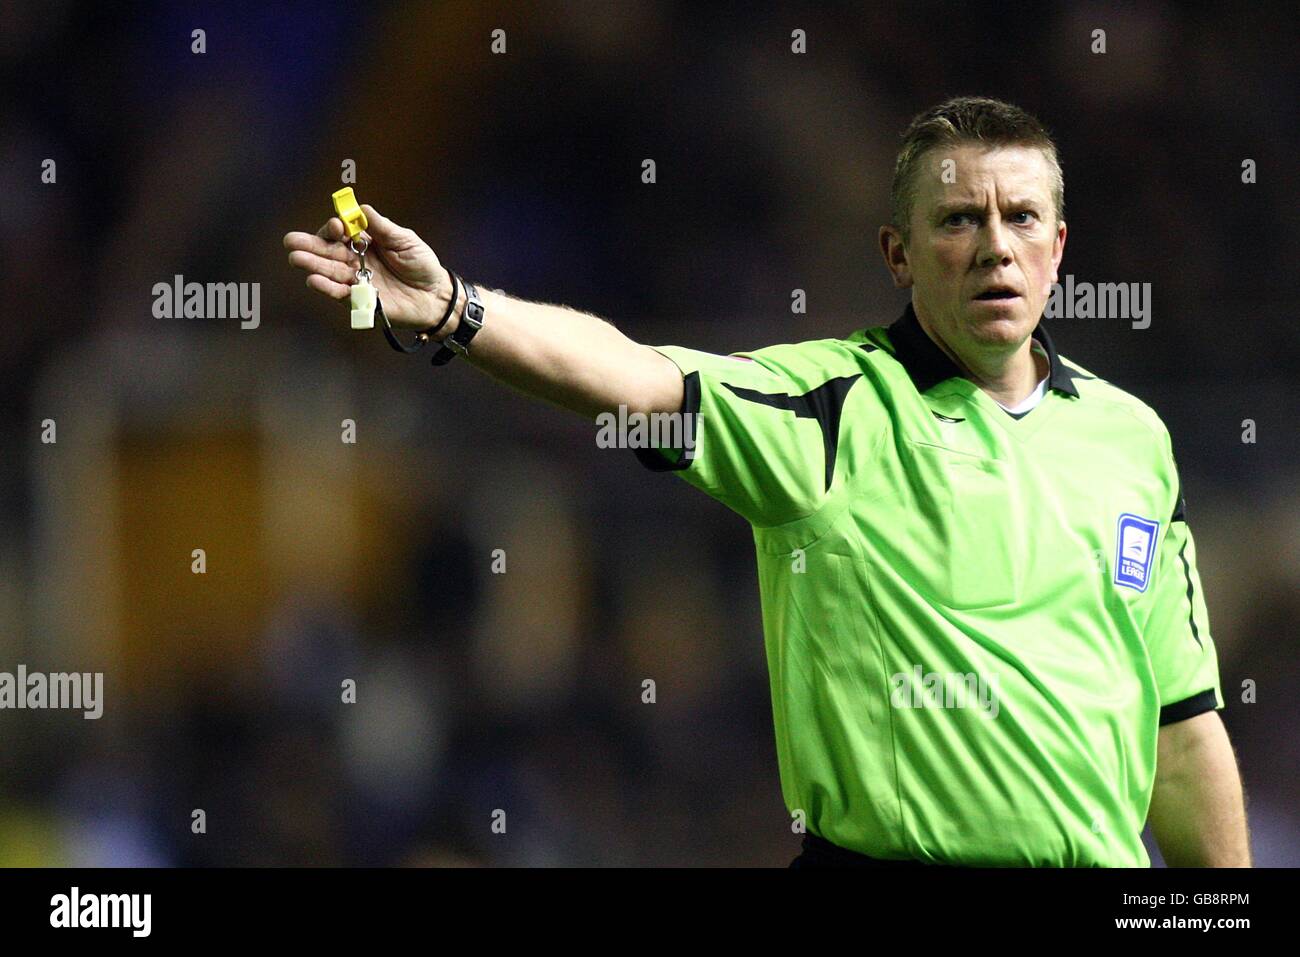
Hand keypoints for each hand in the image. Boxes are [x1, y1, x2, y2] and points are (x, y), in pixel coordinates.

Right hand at [283, 204, 451, 330]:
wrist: (436, 295)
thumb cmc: (422, 265)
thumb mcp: (405, 240)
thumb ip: (382, 227)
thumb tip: (360, 209)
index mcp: (364, 242)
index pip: (340, 233)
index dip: (334, 229)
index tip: (336, 226)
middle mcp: (355, 260)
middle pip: (327, 252)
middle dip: (309, 246)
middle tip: (291, 241)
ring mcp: (356, 280)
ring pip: (329, 272)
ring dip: (312, 266)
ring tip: (296, 259)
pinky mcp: (361, 300)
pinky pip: (341, 294)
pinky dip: (327, 288)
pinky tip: (313, 280)